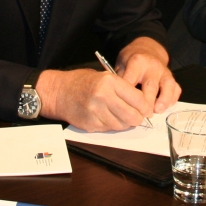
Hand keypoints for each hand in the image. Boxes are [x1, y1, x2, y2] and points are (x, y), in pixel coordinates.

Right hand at [35, 68, 152, 131]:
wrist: (59, 92)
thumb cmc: (82, 82)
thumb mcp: (104, 77)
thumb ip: (122, 89)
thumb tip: (142, 105)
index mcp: (110, 82)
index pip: (138, 99)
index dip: (145, 107)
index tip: (146, 109)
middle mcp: (103, 97)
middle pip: (132, 116)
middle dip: (138, 118)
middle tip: (138, 117)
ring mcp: (96, 112)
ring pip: (122, 125)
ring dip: (125, 123)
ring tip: (122, 116)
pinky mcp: (90, 124)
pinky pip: (109, 129)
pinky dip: (112, 125)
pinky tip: (108, 117)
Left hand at [115, 37, 181, 113]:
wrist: (146, 49)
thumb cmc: (130, 61)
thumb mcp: (121, 65)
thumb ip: (120, 80)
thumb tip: (117, 98)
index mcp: (137, 61)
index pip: (131, 79)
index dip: (128, 95)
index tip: (124, 107)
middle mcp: (152, 66)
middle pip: (150, 85)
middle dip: (147, 102)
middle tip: (141, 115)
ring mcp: (164, 71)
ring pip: (167, 85)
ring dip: (163, 100)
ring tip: (157, 111)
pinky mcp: (171, 77)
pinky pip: (176, 88)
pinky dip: (172, 99)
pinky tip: (166, 108)